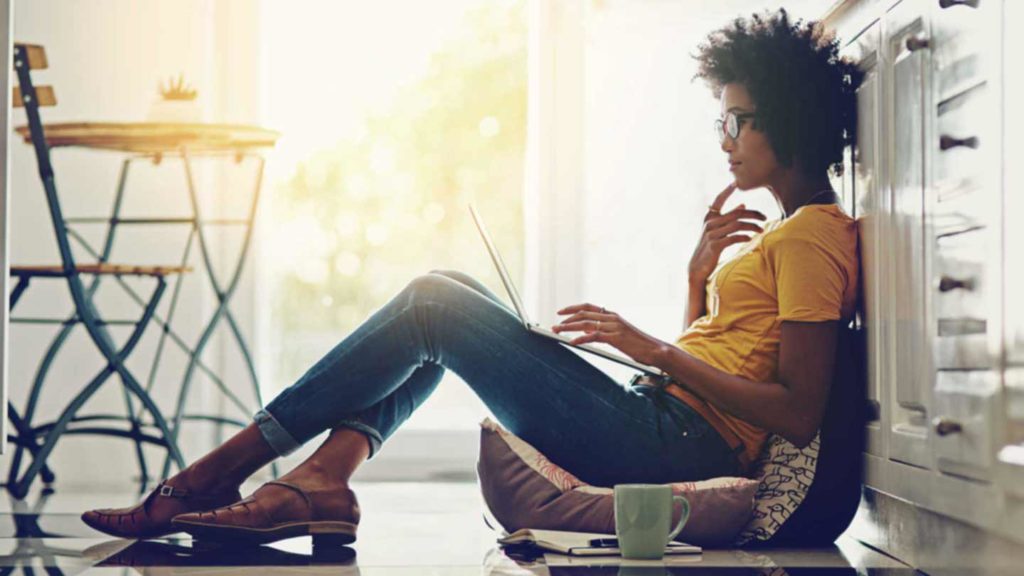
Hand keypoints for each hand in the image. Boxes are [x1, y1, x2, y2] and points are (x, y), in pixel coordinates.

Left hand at [552, 303, 666, 365]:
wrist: (655, 350)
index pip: (588, 307)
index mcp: (612, 315)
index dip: (572, 308)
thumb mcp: (619, 334)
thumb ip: (603, 331)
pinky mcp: (615, 338)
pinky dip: (580, 339)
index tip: (560, 312)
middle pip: (583, 314)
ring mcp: (613, 327)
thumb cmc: (638, 344)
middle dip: (566, 319)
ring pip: (585, 324)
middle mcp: (611, 318)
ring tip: (557, 332)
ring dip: (569, 327)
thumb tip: (587, 331)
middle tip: (554, 326)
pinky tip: (572, 342)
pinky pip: (594, 336)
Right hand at [688, 182, 766, 282]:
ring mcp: (711, 234)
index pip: (719, 200)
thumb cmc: (710, 247)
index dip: (727, 191)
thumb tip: (743, 205)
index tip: (736, 183)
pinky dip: (744, 237)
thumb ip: (728, 218)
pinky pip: (734, 237)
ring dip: (752, 226)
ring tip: (761, 230)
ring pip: (737, 225)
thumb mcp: (717, 230)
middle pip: (736, 213)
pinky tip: (750, 238)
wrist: (697, 266)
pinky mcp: (715, 246)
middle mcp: (709, 223)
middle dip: (753, 214)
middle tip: (764, 217)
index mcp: (709, 217)